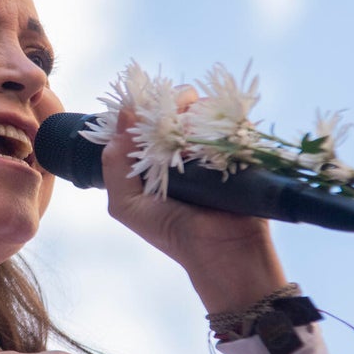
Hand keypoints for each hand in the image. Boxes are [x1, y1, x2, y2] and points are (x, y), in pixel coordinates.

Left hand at [100, 86, 287, 311]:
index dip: (141, 108)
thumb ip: (114, 164)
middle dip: (170, 103)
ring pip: (202, 109)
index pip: (144, 120)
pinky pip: (231, 119)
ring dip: (194, 110)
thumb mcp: (126, 205)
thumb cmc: (171, 232)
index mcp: (154, 159)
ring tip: (189, 127)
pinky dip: (220, 116)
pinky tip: (210, 128)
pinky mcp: (239, 147)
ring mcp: (212, 146)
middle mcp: (183, 150)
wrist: (220, 251)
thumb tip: (123, 115)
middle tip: (172, 110)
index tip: (141, 102)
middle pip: (175, 108)